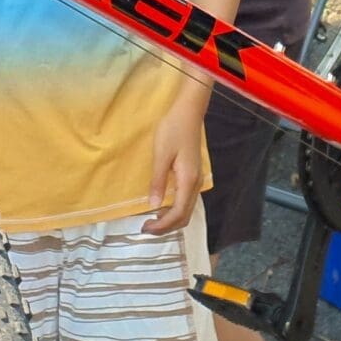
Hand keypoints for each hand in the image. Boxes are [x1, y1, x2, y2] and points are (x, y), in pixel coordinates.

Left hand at [143, 106, 207, 233]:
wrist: (187, 113)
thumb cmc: (172, 130)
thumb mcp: (161, 155)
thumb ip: (158, 181)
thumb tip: (153, 205)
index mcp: (188, 181)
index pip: (178, 213)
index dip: (162, 225)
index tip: (145, 228)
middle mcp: (195, 184)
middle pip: (184, 216)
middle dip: (166, 227)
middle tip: (145, 228)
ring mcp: (196, 180)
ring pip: (186, 210)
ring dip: (170, 220)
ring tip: (152, 220)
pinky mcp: (193, 176)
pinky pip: (185, 201)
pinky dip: (174, 210)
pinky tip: (162, 207)